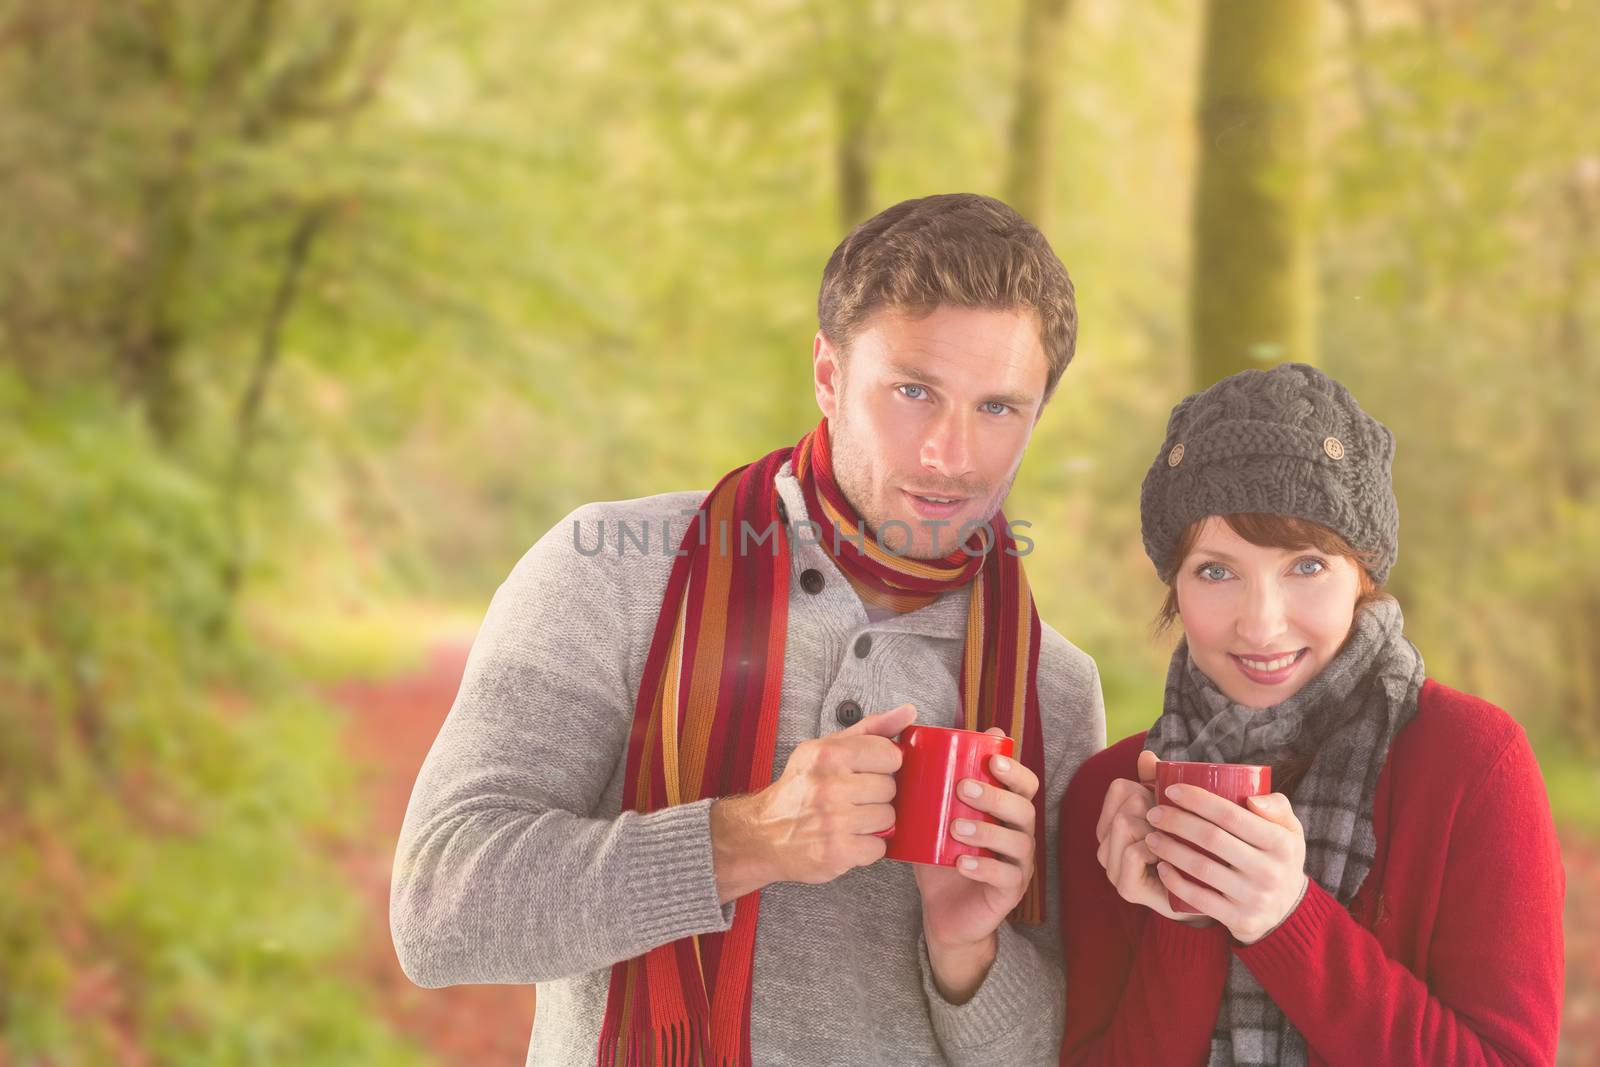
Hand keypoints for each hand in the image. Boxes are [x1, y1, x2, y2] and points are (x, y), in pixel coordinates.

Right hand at [709, 703, 912, 901]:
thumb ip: (870, 729)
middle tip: (853, 798)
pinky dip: (867, 846)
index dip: (884, 765)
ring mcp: (833, 821)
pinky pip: (878, 848)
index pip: (890, 754)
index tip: (868, 772)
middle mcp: (829, 786)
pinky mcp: (836, 852)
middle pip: (890, 788)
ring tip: (850, 819)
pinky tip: (848, 838)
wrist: (763, 834)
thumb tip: (908, 712)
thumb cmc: (799, 789)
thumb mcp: (827, 748)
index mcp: (827, 754)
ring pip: (888, 818)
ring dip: (874, 822)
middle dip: (877, 795)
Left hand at [915, 728, 1039, 967]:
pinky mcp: (1010, 891)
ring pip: (1019, 842)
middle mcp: (1020, 835)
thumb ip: (929, 791)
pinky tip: (963, 863)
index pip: (1025, 785)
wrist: (944, 913)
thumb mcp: (933, 822)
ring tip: (956, 828)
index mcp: (1006, 813)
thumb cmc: (941, 859)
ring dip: (988, 830)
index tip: (991, 759)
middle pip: (1024, 808)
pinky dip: (985, 867)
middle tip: (962, 789)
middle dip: (996, 795)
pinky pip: (1006, 876)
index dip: (1015, 770)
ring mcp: (1019, 864)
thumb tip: (909, 748)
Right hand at [1094, 751, 1208, 923]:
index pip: (1119, 788)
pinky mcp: (1126, 888)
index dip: (1147, 791)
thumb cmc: (1194, 847)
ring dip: (1156, 831)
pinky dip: (1153, 851)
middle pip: (1124, 806)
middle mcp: (1106, 846)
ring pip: (1124, 824)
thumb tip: (1146, 755)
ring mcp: (1113, 868)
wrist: (1212, 894)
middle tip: (1175, 833)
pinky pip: (1132, 852)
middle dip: (1155, 812)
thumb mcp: (1175, 809)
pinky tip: (1170, 862)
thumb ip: (1157, 781)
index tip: (1166, 809)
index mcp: (1112, 824)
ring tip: (1173, 847)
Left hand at [1144, 785, 1308, 944]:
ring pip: (1201, 868)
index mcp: (1282, 842)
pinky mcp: (1239, 919)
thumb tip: (1252, 798)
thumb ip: (1276, 805)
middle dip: (1175, 821)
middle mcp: (1270, 871)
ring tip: (1151, 836)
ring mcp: (1254, 898)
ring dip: (1169, 849)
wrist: (1287, 912)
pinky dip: (1175, 882)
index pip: (1232, 815)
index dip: (1198, 800)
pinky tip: (1160, 867)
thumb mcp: (1289, 829)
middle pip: (1211, 838)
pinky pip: (1200, 899)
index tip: (1171, 790)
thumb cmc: (1278, 857)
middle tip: (1153, 813)